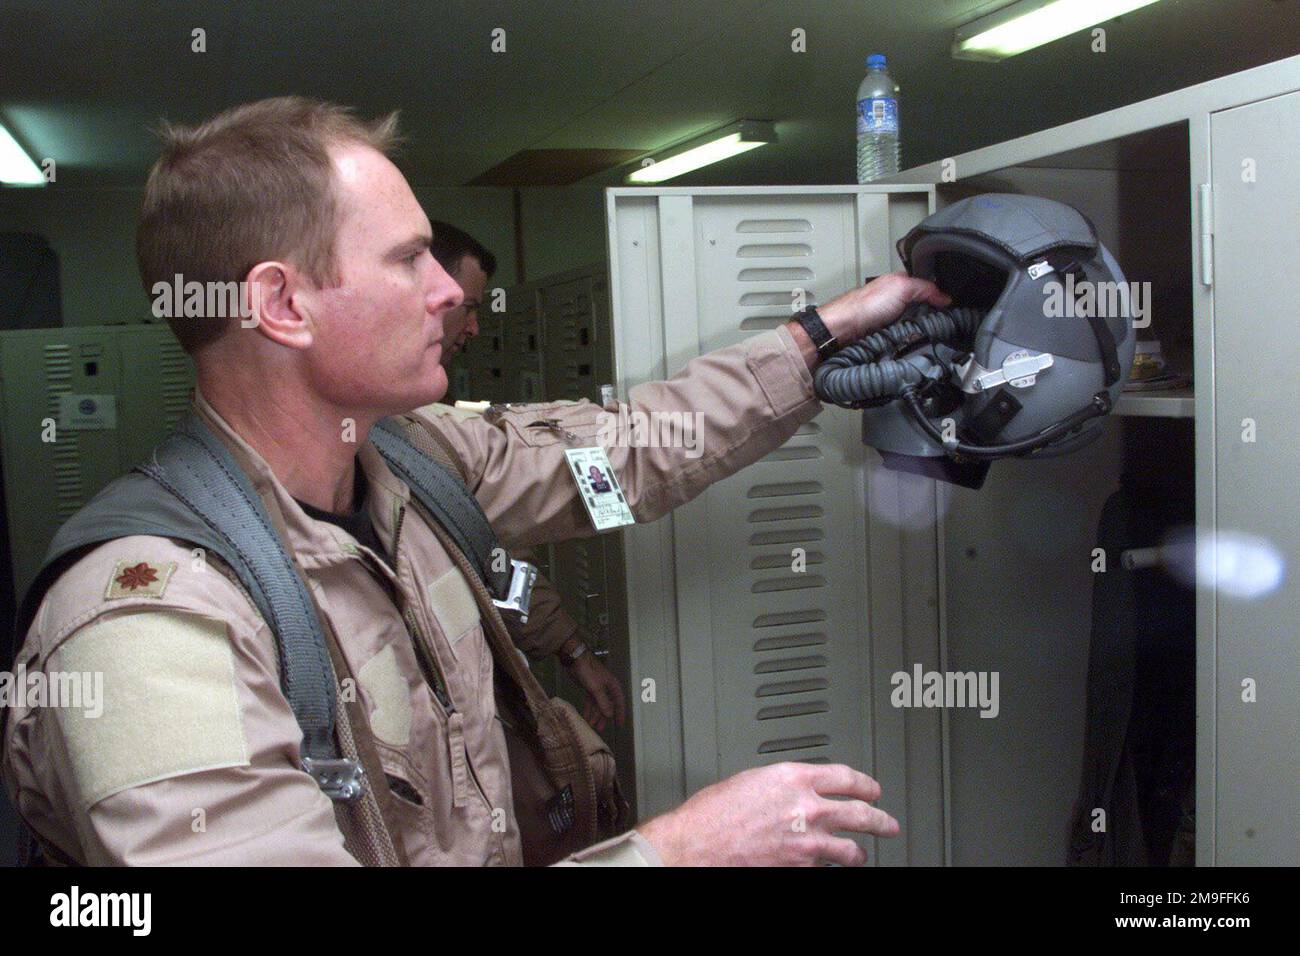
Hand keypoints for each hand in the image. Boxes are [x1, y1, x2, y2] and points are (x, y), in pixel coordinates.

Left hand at [567, 653, 625, 731]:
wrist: (575, 659)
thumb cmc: (588, 671)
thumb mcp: (596, 688)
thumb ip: (603, 702)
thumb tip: (609, 715)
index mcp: (612, 685)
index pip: (619, 702)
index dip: (620, 713)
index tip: (620, 724)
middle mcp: (606, 687)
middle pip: (607, 705)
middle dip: (603, 717)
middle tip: (600, 729)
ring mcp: (597, 688)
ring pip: (597, 705)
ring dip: (595, 715)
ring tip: (591, 726)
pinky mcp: (588, 688)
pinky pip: (590, 702)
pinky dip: (588, 710)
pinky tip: (585, 717)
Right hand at [637, 762, 899, 865]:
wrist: (695, 846)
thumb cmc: (712, 814)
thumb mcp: (751, 780)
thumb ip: (782, 784)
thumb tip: (797, 790)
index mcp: (794, 778)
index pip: (846, 777)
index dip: (865, 783)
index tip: (872, 788)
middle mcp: (806, 808)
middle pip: (860, 812)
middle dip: (879, 819)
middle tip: (887, 823)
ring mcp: (806, 842)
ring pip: (849, 848)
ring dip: (858, 852)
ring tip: (861, 853)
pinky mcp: (800, 869)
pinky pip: (824, 869)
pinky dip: (826, 867)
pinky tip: (826, 867)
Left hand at [789, 272, 950, 367]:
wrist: (842, 330)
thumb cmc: (863, 305)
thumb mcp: (901, 287)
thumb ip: (925, 288)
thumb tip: (945, 298)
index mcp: (899, 284)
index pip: (927, 288)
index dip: (940, 296)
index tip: (953, 307)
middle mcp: (895, 301)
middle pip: (923, 309)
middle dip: (932, 316)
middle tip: (943, 324)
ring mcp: (890, 320)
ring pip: (915, 325)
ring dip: (921, 331)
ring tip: (930, 336)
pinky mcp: (886, 337)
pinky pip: (905, 338)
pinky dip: (909, 341)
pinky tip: (914, 343)